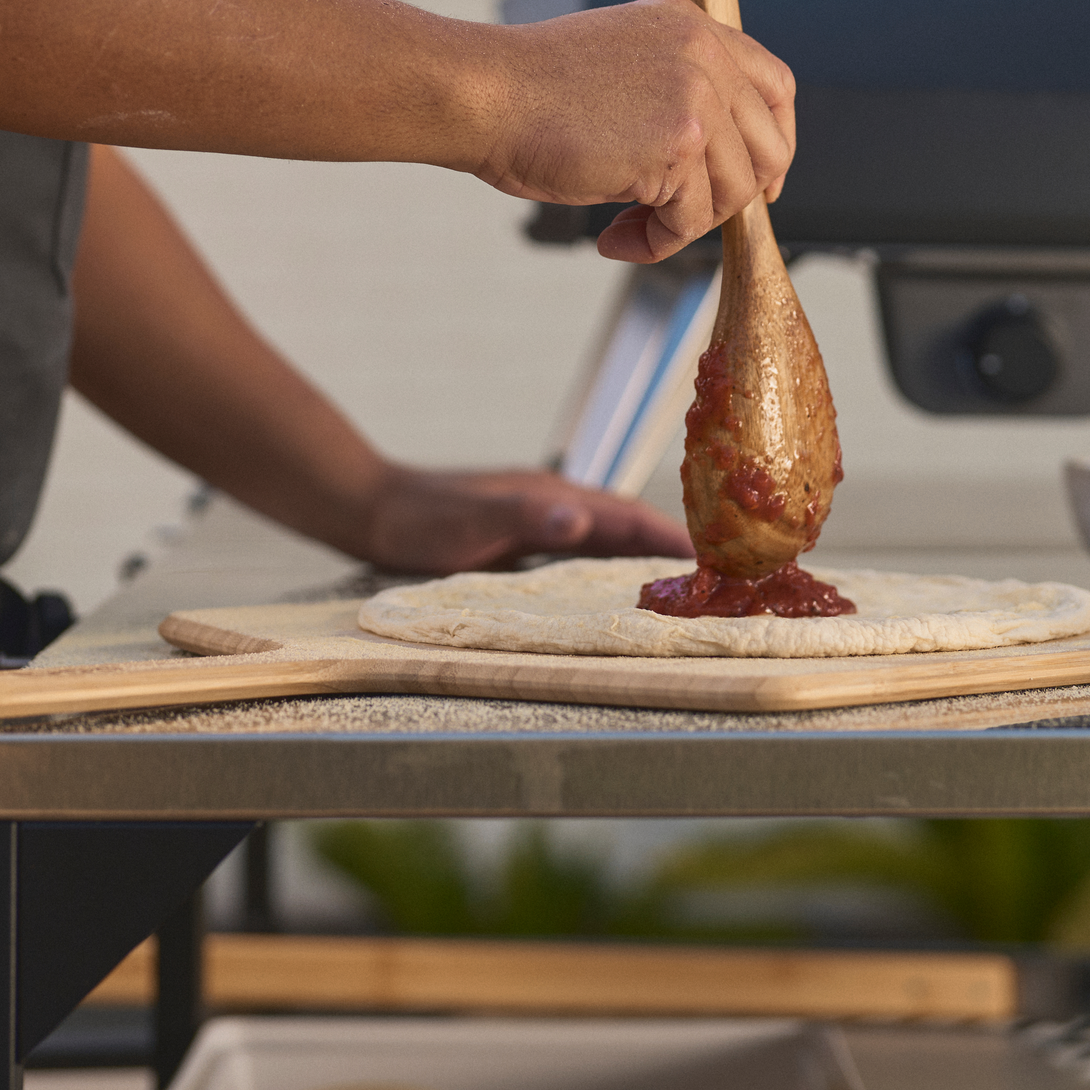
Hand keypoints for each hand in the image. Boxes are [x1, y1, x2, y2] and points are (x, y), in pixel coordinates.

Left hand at [359, 465, 692, 573]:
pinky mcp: (521, 540)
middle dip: (671, 549)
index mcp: (553, 496)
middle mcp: (553, 504)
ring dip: (642, 562)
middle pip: (626, 529)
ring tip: (683, 591)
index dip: (671, 537)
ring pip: (606, 542)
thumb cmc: (419, 519)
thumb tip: (582, 518)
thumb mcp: (472, 523)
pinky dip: (608, 571)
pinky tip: (613, 594)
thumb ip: (525, 518)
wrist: (371, 509)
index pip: (627, 518)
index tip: (719, 556)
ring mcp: (538, 520)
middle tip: (719, 580)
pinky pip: (580, 556)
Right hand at [468, 0, 795, 263]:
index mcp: (692, 27)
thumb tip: (707, 158)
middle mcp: (704, 54)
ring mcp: (696, 96)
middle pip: (767, 147)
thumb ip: (671, 89)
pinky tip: (613, 238)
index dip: (774, 140)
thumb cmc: (527, 90)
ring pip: (732, 192)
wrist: (484, 93)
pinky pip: (691, 220)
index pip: (775, 85)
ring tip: (626, 228)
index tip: (759, 182)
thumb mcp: (619, 63)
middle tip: (679, 219)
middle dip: (731, 197)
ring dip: (680, 225)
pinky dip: (654, 243)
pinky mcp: (679, 143)